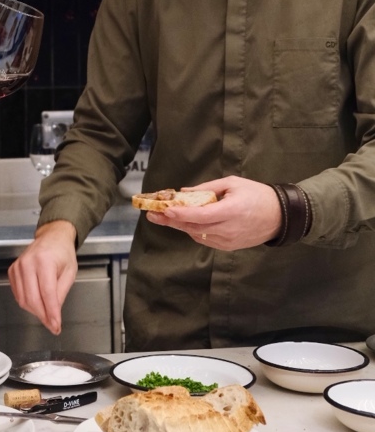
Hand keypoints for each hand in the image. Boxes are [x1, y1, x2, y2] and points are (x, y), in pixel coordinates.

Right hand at [8, 221, 77, 335]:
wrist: (51, 238)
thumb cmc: (63, 254)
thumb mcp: (69, 273)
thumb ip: (61, 294)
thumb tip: (53, 315)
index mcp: (45, 261)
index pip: (47, 293)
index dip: (51, 313)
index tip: (56, 326)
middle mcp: (28, 263)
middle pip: (32, 299)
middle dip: (43, 316)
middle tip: (52, 325)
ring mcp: (17, 267)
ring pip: (23, 299)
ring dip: (35, 311)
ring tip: (47, 313)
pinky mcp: (12, 271)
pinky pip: (17, 294)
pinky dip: (27, 302)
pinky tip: (37, 302)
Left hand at [144, 175, 281, 249]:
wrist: (280, 216)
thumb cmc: (257, 195)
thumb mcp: (232, 184)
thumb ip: (207, 189)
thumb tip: (184, 192)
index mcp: (231, 211)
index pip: (200, 216)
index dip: (180, 214)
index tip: (164, 209)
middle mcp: (228, 229)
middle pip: (193, 227)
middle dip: (171, 221)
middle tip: (152, 214)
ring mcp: (228, 241)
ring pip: (197, 235)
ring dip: (180, 226)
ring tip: (162, 217)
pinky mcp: (229, 247)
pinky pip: (206, 240)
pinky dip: (193, 231)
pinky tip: (184, 223)